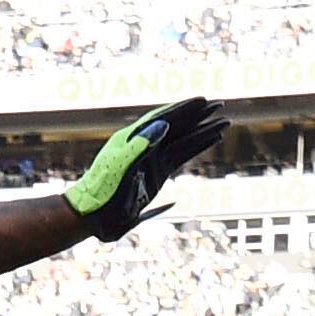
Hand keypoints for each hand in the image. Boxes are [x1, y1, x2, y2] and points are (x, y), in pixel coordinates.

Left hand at [63, 96, 219, 241]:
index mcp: (134, 140)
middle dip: (198, 115)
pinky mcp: (157, 173)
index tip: (203, 101)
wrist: (91, 214)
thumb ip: (140, 146)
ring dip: (203, 131)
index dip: (184, 109)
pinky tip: (211, 140)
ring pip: (183, 140)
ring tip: (223, 122)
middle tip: (220, 105)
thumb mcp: (119, 169)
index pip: (164, 119)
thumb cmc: (101, 193)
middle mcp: (145, 146)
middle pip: (177, 126)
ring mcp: (152, 159)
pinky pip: (182, 155)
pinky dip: (197, 147)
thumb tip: (163, 124)